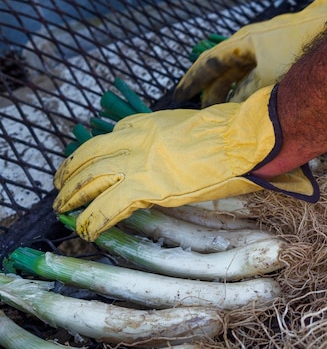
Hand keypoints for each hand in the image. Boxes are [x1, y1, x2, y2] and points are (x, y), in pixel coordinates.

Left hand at [53, 85, 318, 240]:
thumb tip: (181, 156)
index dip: (96, 151)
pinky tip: (85, 229)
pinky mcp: (145, 185)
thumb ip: (177, 140)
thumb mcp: (196, 129)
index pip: (113, 134)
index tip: (89, 161)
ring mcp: (138, 161)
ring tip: (61, 207)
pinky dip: (92, 218)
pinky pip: (107, 205)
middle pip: (91, 153)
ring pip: (90, 177)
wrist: (242, 139)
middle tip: (59, 185)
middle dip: (70, 170)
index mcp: (150, 123)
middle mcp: (137, 138)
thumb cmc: (232, 135)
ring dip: (72, 193)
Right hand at [173, 0, 326, 106]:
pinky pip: (260, 72)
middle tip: (204, 111)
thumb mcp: (270, 77)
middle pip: (224, 69)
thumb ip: (249, 94)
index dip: (193, 81)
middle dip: (213, 90)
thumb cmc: (301, 48)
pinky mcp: (286, 52)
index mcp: (243, 43)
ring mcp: (269, 46)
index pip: (209, 63)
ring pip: (243, 72)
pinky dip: (254, 88)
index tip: (180, 95)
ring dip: (234, 91)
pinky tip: (257, 102)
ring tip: (227, 112)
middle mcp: (252, 42)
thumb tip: (233, 109)